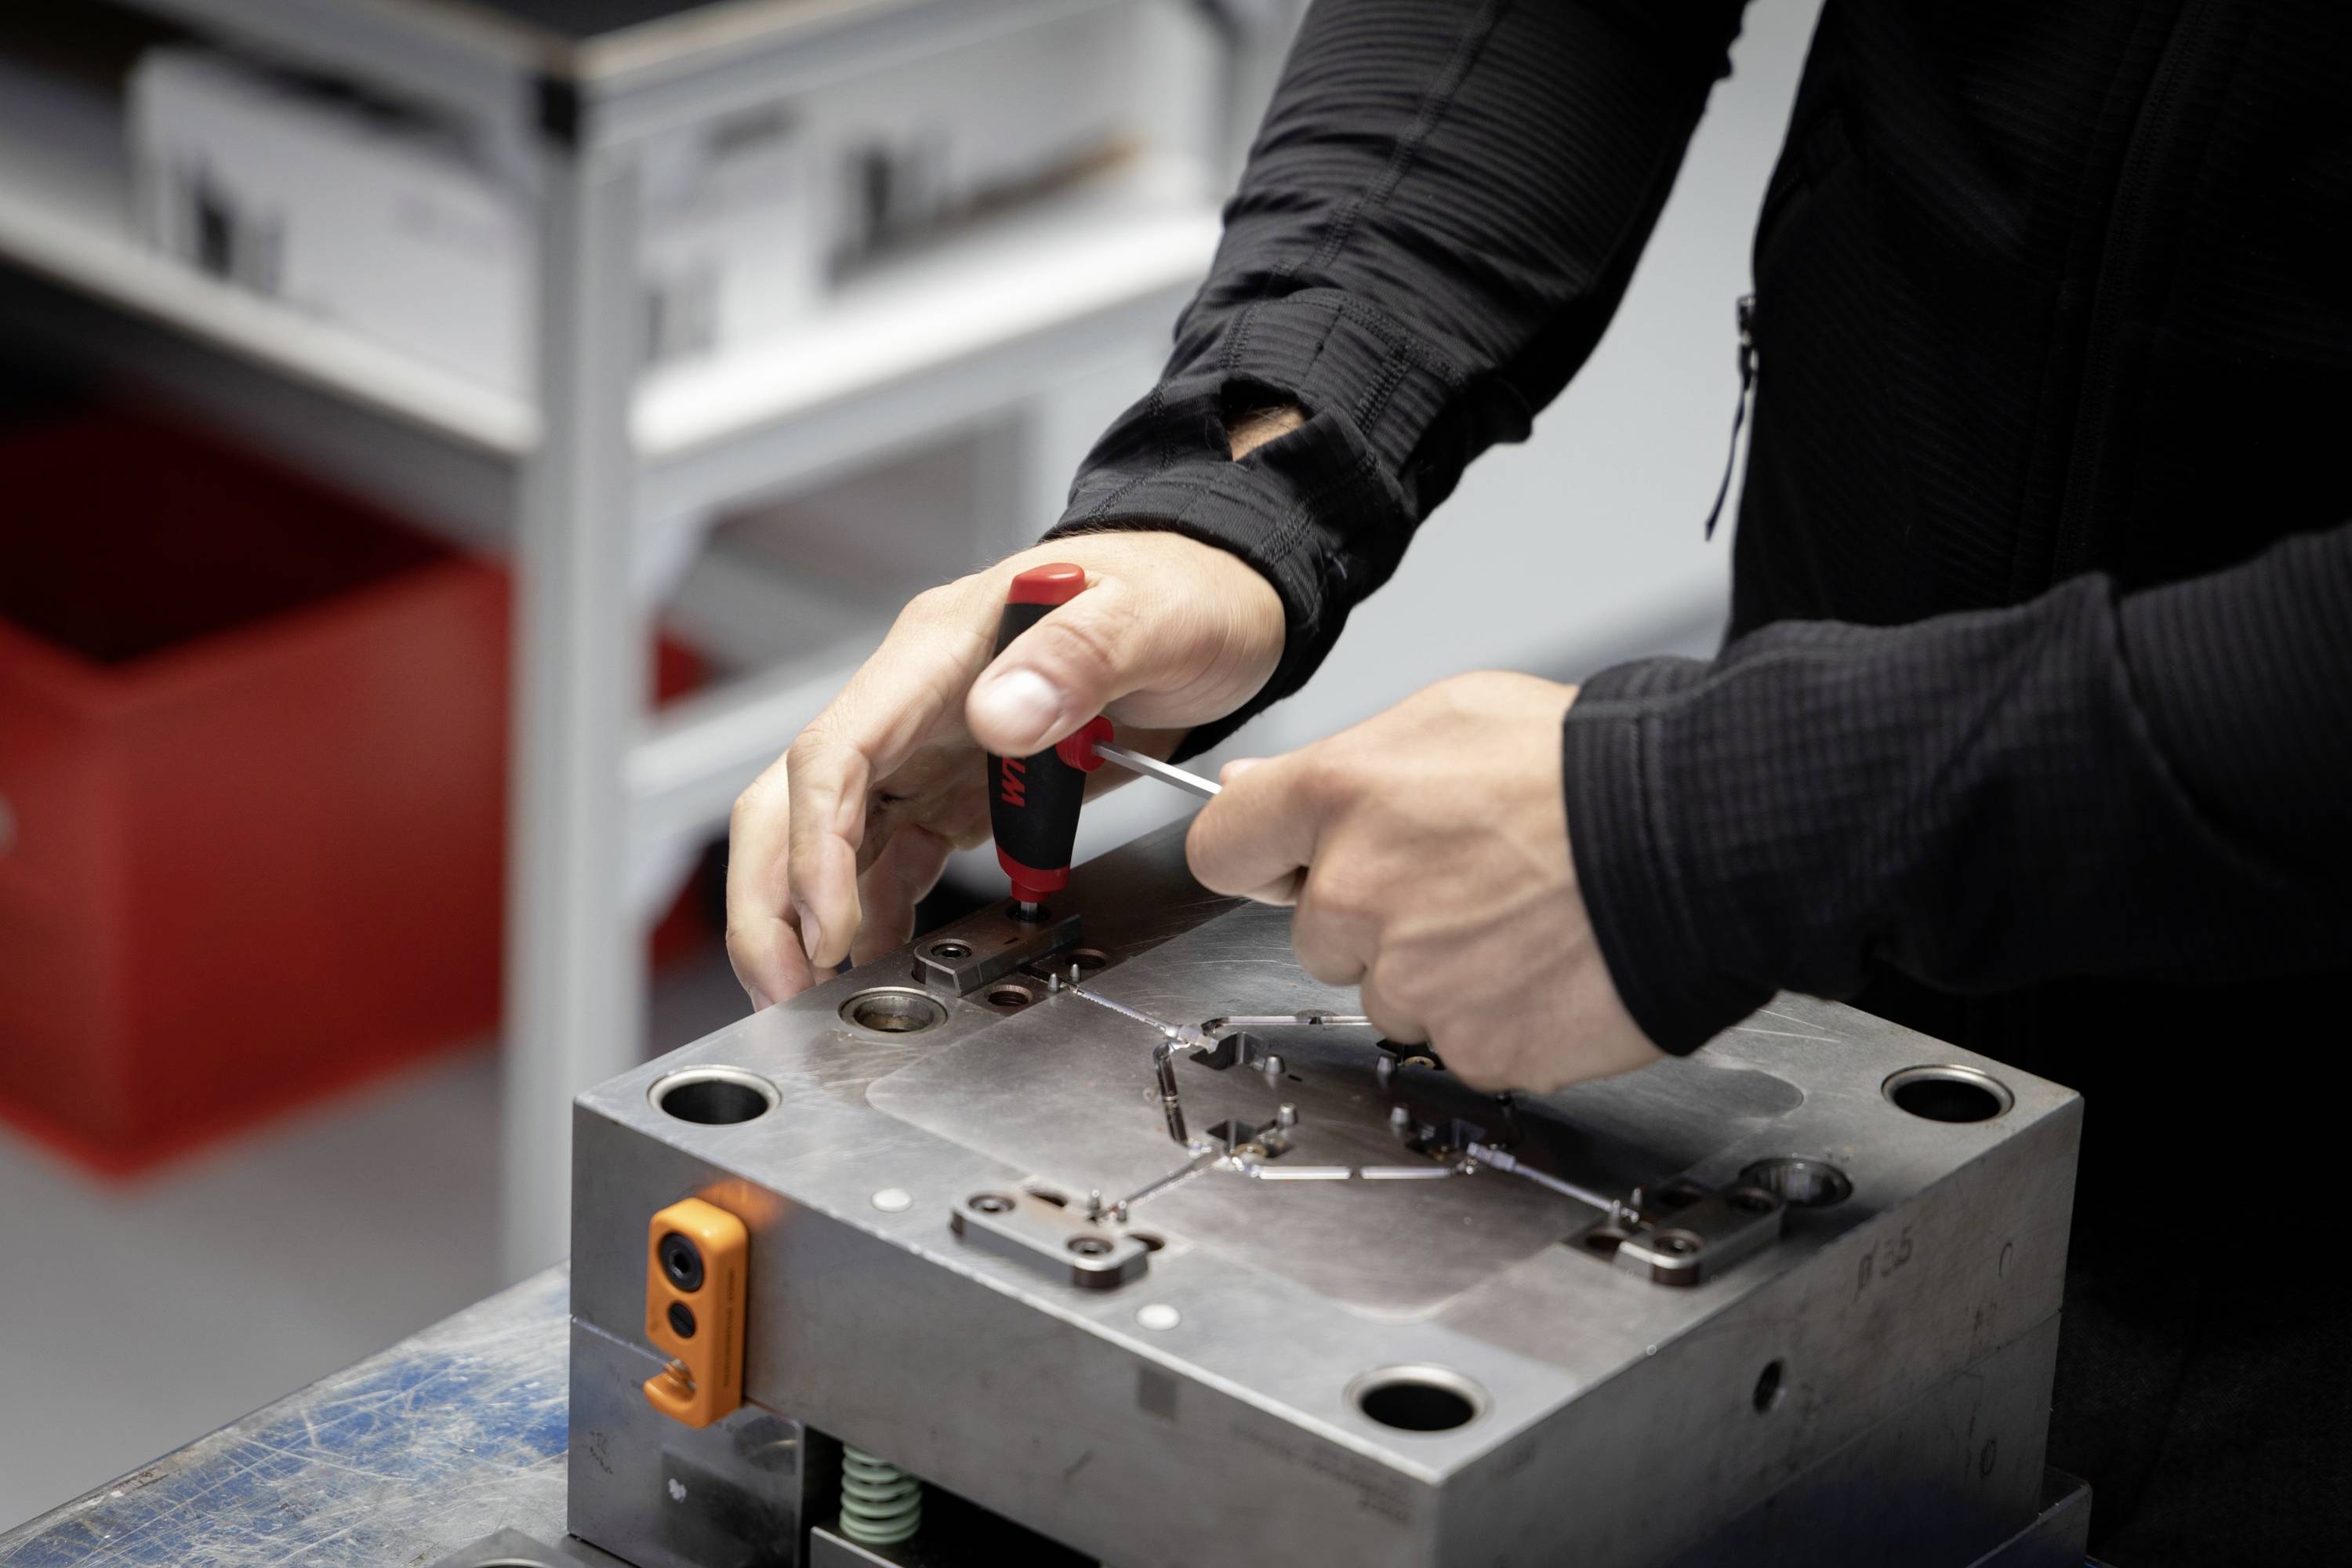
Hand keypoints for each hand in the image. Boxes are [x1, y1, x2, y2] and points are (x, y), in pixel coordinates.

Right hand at [726, 533, 1284, 1005]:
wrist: (1216, 606)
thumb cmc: (1180, 594)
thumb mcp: (1149, 616)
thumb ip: (1078, 656)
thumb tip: (996, 715)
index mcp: (940, 652)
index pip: (837, 750)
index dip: (816, 845)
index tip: (827, 926)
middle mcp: (917, 702)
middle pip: (798, 799)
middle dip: (774, 895)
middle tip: (783, 985)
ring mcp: (931, 749)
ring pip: (831, 838)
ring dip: (811, 918)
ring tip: (813, 996)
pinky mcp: (960, 790)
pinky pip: (895, 858)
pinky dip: (875, 913)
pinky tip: (878, 961)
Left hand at [1185, 672, 1661, 1091]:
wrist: (1701, 839)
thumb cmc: (1587, 768)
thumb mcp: (1449, 717)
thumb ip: (1338, 765)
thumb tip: (1250, 793)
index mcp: (1340, 797)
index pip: (1223, 848)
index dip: (1263, 856)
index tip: (1289, 863)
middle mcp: (1357, 894)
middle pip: (1316, 933)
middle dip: (1372, 915)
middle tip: (1461, 877)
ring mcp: (1411, 981)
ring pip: (1387, 993)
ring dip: (1435, 969)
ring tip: (1517, 916)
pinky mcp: (1472, 1046)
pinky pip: (1457, 1040)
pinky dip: (1495, 1014)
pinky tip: (1542, 963)